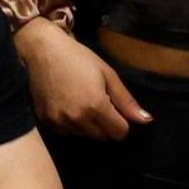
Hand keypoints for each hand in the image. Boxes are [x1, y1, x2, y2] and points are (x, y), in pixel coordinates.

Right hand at [20, 22, 151, 138]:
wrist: (42, 51)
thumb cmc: (78, 58)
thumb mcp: (107, 74)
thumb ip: (126, 100)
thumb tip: (146, 120)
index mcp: (96, 106)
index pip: (120, 132)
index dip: (122, 122)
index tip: (116, 108)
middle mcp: (77, 119)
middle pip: (103, 137)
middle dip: (107, 125)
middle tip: (100, 105)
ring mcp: (59, 122)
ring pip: (85, 136)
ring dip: (89, 126)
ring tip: (82, 103)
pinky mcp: (46, 122)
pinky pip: (67, 133)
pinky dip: (72, 125)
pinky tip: (68, 106)